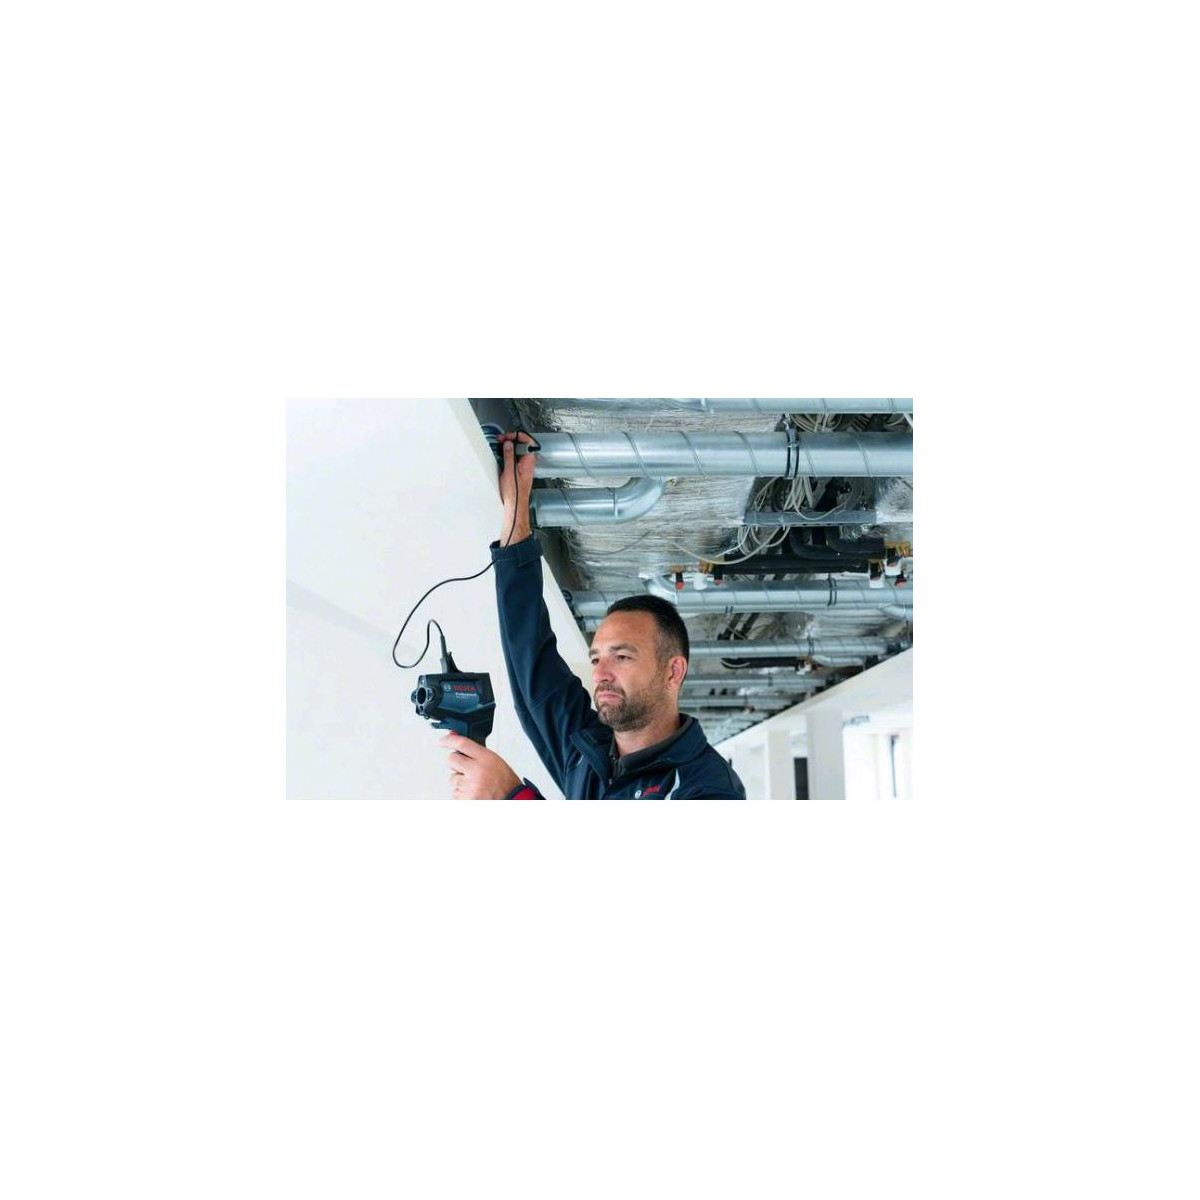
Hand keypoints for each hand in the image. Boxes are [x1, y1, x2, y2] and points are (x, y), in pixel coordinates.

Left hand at [440, 732, 521, 799]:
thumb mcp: (495, 761)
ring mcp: (471, 786)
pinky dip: (462, 794)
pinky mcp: (467, 799)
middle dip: (455, 763)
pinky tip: (475, 793)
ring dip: (460, 782)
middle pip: (452, 760)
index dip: (449, 740)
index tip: (442, 742)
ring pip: (452, 779)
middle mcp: (477, 771)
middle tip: (465, 769)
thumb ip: (476, 754)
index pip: (462, 744)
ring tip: (475, 785)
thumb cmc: (506, 783)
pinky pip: (455, 793)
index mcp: (486, 759)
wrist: (514, 801)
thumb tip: (457, 746)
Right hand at [496, 430, 536, 544]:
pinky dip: (507, 454)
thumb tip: (509, 444)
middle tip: (501, 440)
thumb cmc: (514, 493)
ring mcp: (522, 467)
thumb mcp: (509, 472)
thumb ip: (509, 456)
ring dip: (508, 447)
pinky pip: (513, 458)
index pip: (528, 441)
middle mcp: (527, 463)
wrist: (514, 506)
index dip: (518, 436)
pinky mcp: (517, 471)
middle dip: (511, 440)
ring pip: (517, 451)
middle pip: (522, 445)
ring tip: (500, 446)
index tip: (508, 436)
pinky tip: (501, 455)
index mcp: (529, 462)